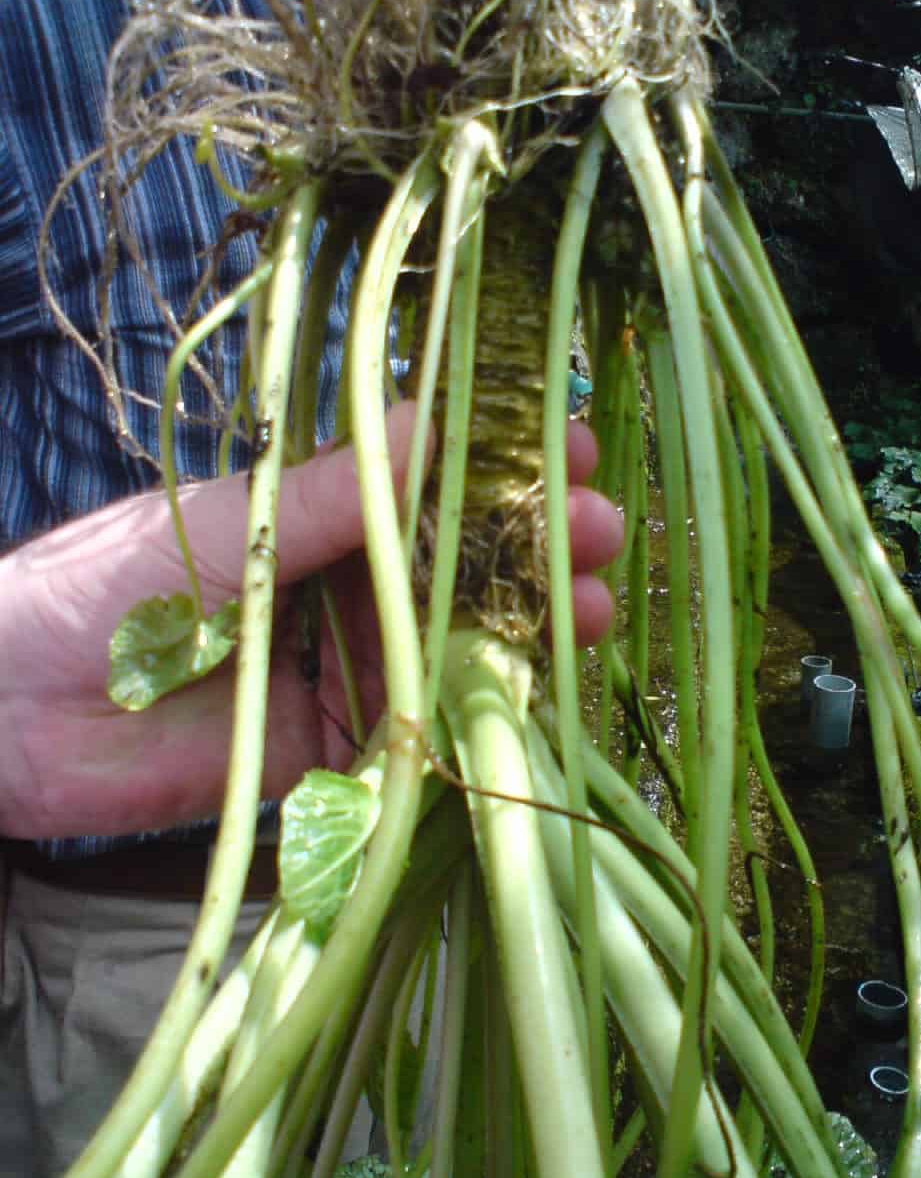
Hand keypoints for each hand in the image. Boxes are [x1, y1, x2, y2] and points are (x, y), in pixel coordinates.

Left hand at [0, 403, 621, 836]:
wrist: (4, 710)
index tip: (571, 448)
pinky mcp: (322, 754)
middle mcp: (338, 587)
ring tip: (594, 611)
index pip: (430, 482)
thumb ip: (335, 497)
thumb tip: (436, 424)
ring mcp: (335, 670)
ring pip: (451, 648)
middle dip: (535, 547)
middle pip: (459, 567)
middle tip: (603, 536)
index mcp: (314, 515)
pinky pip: (411, 736)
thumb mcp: (231, 525)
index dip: (502, 465)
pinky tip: (533, 701)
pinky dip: (471, 721)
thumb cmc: (96, 584)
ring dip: (523, 630)